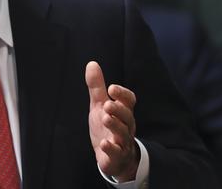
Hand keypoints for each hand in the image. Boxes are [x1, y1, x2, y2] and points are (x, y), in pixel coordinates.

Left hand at [85, 61, 138, 181]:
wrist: (113, 157)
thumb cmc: (107, 127)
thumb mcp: (99, 105)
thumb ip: (97, 87)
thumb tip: (92, 63)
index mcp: (123, 112)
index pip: (129, 101)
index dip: (122, 94)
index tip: (112, 88)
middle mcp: (126, 126)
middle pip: (127, 116)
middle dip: (119, 110)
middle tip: (107, 104)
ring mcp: (122, 142)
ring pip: (123, 134)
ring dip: (115, 125)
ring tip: (105, 117)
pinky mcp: (116, 156)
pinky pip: (116, 153)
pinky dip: (111, 148)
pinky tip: (104, 143)